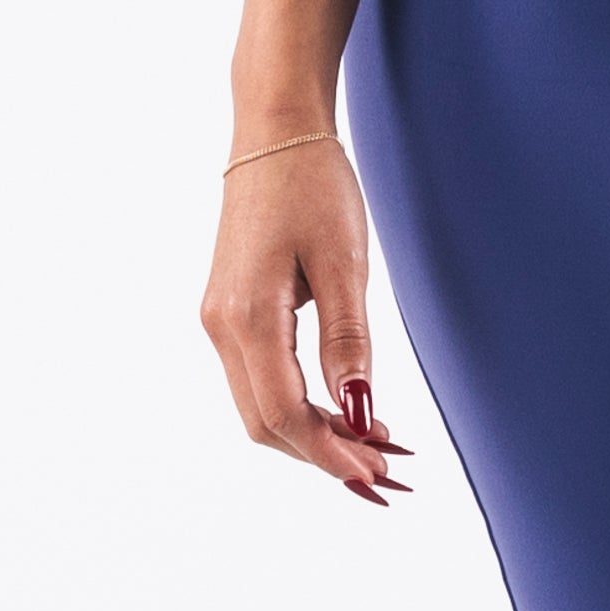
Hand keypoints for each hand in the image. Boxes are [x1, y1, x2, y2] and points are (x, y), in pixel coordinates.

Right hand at [200, 129, 408, 502]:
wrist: (274, 131)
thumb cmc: (313, 185)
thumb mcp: (344, 263)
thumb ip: (348, 342)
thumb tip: (358, 412)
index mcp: (247, 317)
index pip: (284, 414)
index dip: (331, 454)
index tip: (379, 479)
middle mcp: (222, 327)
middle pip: (266, 424)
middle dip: (324, 455)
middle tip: (389, 471)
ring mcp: (220, 321)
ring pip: (261, 407)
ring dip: (315, 435)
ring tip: (377, 446)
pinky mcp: (231, 312)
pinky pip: (261, 379)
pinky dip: (301, 406)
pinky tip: (345, 409)